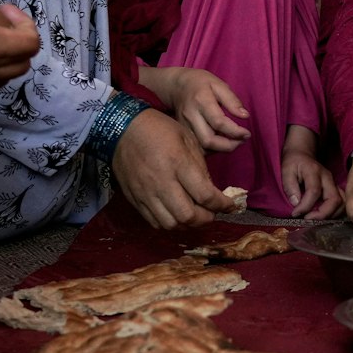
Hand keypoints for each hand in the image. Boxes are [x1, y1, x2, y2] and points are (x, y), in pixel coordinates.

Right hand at [112, 109, 232, 228]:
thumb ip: (201, 168)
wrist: (121, 129)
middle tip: (212, 212)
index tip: (231, 206)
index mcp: (178, 163)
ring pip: (171, 224)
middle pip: (188, 216)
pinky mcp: (135, 199)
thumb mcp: (187, 140)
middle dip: (206, 219)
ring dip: (187, 224)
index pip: (205, 195)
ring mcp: (146, 193)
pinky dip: (169, 223)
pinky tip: (176, 214)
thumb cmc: (159, 130)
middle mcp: (162, 182)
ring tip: (194, 214)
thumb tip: (211, 192)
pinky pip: (154, 222)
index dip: (222, 205)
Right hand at [138, 65, 250, 152]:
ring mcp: (185, 126)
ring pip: (203, 147)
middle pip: (208, 140)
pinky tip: (221, 142)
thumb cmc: (200, 83)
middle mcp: (191, 116)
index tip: (247, 133)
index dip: (235, 132)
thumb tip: (245, 116)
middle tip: (242, 141)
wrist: (176, 85)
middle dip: (228, 146)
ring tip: (233, 142)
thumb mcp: (219, 84)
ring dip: (220, 149)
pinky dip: (212, 149)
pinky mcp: (183, 133)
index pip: (218, 123)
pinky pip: (198, 147)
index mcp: (201, 101)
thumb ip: (232, 100)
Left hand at [281, 125, 341, 218]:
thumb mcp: (286, 170)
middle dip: (322, 214)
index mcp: (314, 171)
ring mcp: (334, 183)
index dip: (305, 205)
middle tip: (307, 219)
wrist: (303, 154)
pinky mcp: (335, 188)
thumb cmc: (294, 162)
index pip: (314, 191)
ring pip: (341, 203)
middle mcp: (328, 178)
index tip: (295, 213)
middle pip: (334, 199)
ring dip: (330, 215)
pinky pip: (342, 203)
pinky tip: (323, 216)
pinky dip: (335, 212)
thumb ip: (289, 186)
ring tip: (315, 219)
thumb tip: (296, 203)